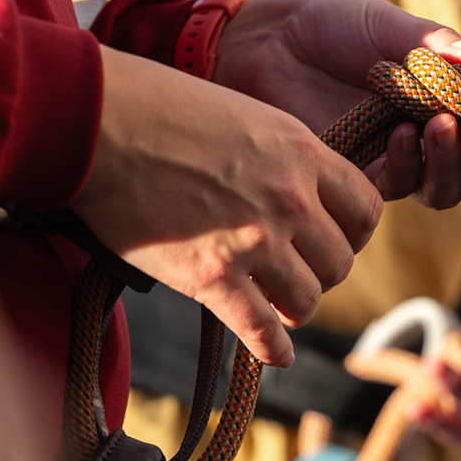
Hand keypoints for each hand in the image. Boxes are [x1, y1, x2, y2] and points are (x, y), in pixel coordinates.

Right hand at [74, 45, 382, 365]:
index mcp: (301, 152)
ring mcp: (253, 239)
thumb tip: (293, 190)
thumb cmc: (155, 106)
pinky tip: (275, 354)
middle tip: (295, 273)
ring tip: (277, 306)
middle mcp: (289, 199)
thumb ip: (277, 157)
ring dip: (294, 308)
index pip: (366, 209)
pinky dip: (272, 349)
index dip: (352, 232)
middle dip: (321, 273)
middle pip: (340, 262)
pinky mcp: (212, 276)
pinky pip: (261, 330)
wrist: (94, 121)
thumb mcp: (242, 115)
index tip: (330, 238)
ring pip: (308, 299)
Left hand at [210, 0, 460, 207]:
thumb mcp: (387, 24)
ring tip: (441, 124)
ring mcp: (405, 162)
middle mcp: (441, 137)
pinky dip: (414, 164)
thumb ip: (435, 45)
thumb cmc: (326, 26)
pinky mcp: (365, 178)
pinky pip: (407, 190)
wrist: (262, 43)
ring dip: (460, 164)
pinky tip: (400, 133)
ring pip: (457, 193)